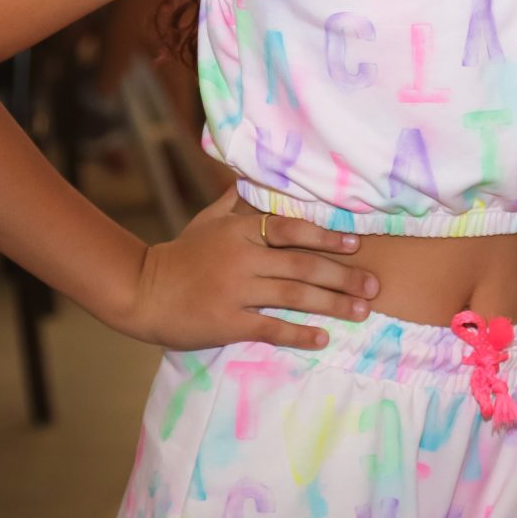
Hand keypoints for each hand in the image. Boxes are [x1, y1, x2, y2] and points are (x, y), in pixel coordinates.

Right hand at [120, 190, 379, 350]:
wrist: (142, 290)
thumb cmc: (179, 255)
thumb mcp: (206, 220)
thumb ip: (236, 202)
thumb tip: (256, 178)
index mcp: (241, 230)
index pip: (292, 229)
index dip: (327, 236)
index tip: (356, 245)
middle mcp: (243, 257)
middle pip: (302, 265)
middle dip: (343, 276)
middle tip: (374, 286)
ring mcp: (235, 290)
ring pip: (293, 296)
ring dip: (332, 304)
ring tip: (361, 311)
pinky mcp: (227, 322)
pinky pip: (270, 328)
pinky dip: (299, 333)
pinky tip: (322, 338)